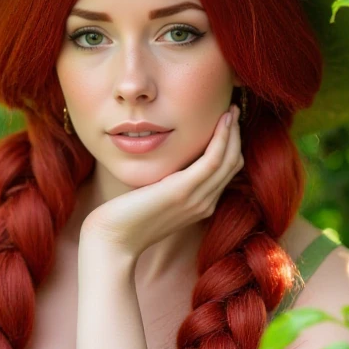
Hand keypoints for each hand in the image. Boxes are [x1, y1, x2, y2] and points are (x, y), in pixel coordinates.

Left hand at [80, 104, 243, 258]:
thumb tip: (170, 163)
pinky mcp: (183, 190)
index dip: (230, 146)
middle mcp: (204, 204)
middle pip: (232, 164)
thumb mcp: (154, 199)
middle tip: (232, 110)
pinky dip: (221, 138)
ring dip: (232, 132)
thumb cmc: (126, 219)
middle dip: (236, 135)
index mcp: (200, 206)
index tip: (226, 123)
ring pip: (228, 160)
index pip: (226, 172)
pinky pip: (213, 160)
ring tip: (230, 109)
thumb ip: (169, 184)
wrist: (113, 240)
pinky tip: (220, 121)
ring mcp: (197, 199)